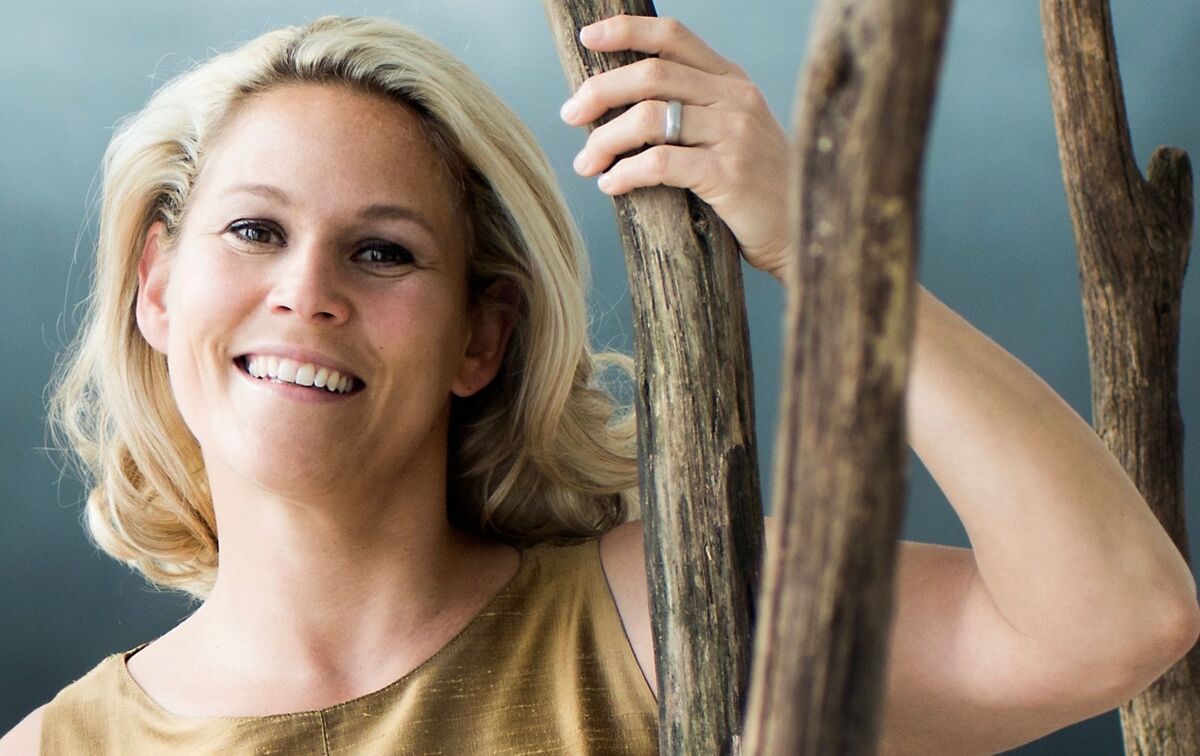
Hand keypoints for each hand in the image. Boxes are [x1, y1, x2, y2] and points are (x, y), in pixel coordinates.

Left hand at [560, 14, 792, 282]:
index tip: (589, 37)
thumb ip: (694, 110)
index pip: (674, 35)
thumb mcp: (735, 134)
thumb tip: (620, 107)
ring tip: (586, 164)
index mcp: (732, 81)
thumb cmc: (759, 189)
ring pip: (649, 118)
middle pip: (651, 74)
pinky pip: (660, 163)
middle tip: (570, 115)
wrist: (808, 231)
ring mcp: (736, 135)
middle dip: (599, 92)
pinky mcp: (730, 174)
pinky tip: (611, 186)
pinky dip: (625, 173)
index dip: (626, 30)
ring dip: (604, 140)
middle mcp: (736, 99)